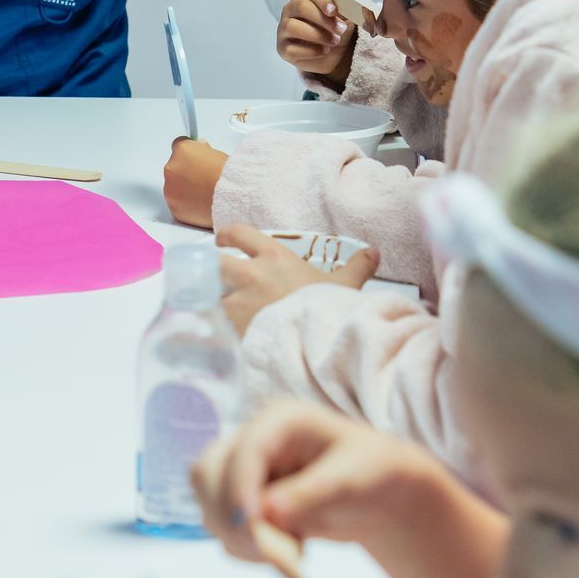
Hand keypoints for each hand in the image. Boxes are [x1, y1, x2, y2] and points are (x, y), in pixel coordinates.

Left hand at [163, 139, 228, 227]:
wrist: (232, 197)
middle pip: (174, 168)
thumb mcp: (217, 153)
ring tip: (203, 192)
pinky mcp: (174, 208)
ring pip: (174, 187)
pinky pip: (177, 204)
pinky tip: (200, 202)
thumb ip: (202, 150)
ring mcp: (170, 189)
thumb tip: (200, 149)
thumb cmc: (227, 175)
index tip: (193, 159)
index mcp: (182, 150)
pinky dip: (185, 204)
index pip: (178, 146)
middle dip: (185, 172)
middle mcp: (171, 168)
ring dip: (184, 189)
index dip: (188, 154)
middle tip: (201, 179)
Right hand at [193, 399, 422, 561]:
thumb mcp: (350, 480)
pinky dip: (248, 550)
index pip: (244, 449)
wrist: (374, 496)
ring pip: (210, 504)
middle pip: (208, 473)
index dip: (240, 489)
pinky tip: (287, 555)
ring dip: (243, 540)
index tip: (252, 528)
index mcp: (280, 420)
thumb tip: (267, 513)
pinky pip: (223, 529)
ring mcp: (242, 470)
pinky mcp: (240, 500)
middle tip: (277, 555)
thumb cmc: (370, 473)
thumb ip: (309, 494)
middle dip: (233, 518)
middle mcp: (253, 440)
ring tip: (296, 556)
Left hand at [216, 224, 377, 334]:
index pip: (241, 233)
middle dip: (208, 265)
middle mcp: (250, 275)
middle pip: (214, 261)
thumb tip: (374, 252)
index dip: (228, 234)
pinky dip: (205, 328)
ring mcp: (236, 302)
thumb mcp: (346, 287)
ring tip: (210, 308)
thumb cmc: (328, 310)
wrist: (316, 344)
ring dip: (208, 298)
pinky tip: (206, 335)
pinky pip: (207, 324)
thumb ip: (358, 267)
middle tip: (208, 272)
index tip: (223, 239)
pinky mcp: (229, 329)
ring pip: (207, 292)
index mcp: (273, 257)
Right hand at [276, 0, 357, 84]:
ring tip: (334, 41)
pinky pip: (291, 48)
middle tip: (340, 29)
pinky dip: (311, 51)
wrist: (333, 55)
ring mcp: (283, 29)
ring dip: (316, 35)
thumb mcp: (343, 19)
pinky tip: (324, 51)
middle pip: (301, 7)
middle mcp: (290, 11)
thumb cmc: (334, 31)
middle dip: (322, 19)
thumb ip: (342, 7)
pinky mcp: (283, 49)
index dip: (323, 0)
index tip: (334, 11)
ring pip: (292, 27)